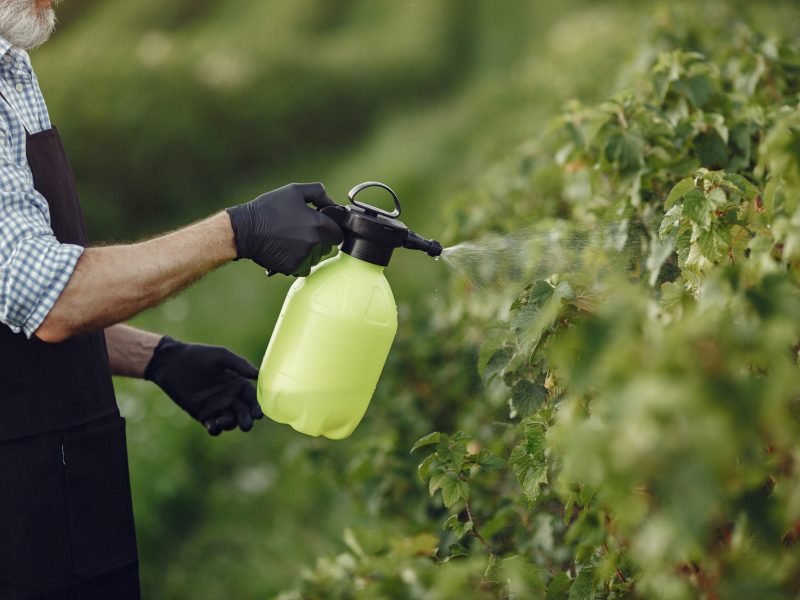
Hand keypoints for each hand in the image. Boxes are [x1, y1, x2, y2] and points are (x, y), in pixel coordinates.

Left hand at [144, 336, 262, 435]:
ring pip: (230, 421)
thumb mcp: (220, 356)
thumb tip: (258, 374)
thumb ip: (239, 364)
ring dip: (231, 424)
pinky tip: (213, 425)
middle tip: (246, 424)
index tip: (258, 414)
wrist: (171, 363)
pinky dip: (215, 429)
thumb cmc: (197, 355)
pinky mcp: (202, 414)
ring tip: (224, 420)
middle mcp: (229, 397)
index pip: (252, 398)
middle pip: (243, 412)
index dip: (256, 406)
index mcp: (237, 383)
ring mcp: (216, 407)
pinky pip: (213, 426)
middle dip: (246, 419)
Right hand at [226, 182, 343, 275]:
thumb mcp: (294, 191)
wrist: (245, 230)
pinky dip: (297, 261)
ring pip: (315, 258)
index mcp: (319, 224)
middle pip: (327, 247)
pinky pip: (303, 267)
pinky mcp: (292, 268)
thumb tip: (332, 203)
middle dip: (320, 240)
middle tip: (301, 231)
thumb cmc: (269, 208)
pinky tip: (285, 250)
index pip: (338, 234)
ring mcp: (304, 258)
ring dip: (309, 252)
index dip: (331, 229)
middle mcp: (314, 243)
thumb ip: (318, 193)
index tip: (321, 226)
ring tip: (291, 240)